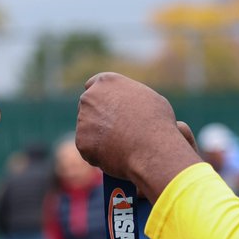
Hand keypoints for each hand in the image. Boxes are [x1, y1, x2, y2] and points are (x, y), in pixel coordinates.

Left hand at [76, 72, 200, 200]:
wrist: (152, 148)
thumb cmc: (157, 123)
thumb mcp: (148, 99)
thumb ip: (130, 99)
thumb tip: (126, 106)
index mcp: (107, 82)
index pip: (94, 85)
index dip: (101, 98)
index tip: (106, 108)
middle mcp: (90, 97)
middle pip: (87, 107)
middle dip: (96, 118)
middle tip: (112, 132)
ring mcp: (83, 120)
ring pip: (87, 130)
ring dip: (97, 138)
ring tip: (121, 147)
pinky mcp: (81, 142)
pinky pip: (88, 150)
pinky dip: (98, 155)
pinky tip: (116, 157)